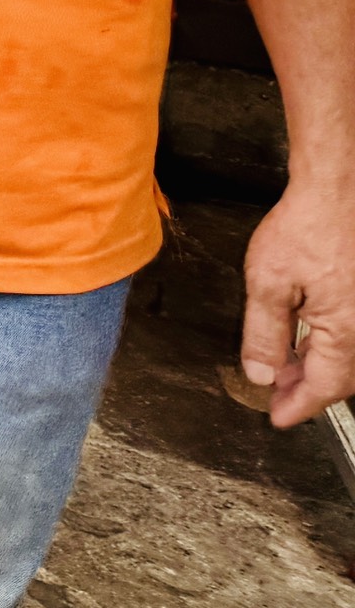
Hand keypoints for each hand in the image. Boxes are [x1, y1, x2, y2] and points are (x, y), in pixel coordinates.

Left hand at [240, 175, 354, 427]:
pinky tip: (309, 339)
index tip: (278, 417)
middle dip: (307, 389)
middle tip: (277, 394)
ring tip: (286, 368)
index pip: (323, 388)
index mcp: (346, 332)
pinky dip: (332, 344)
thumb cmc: (308, 226)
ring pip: (349, 358)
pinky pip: (354, 335)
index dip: (298, 406)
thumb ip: (263, 334)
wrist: (340, 189)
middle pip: (341, 378)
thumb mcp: (268, 282)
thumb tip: (261, 374)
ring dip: (319, 368)